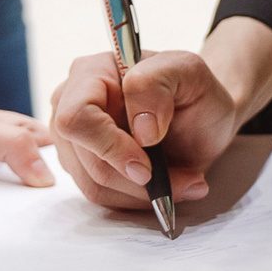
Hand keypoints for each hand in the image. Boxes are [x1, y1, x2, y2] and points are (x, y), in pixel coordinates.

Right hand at [49, 48, 240, 210]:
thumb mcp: (188, 71)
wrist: (200, 117)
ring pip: (94, 185)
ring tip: (184, 180)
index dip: (109, 147)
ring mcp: (74, 139)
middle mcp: (70, 104)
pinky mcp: (83, 167)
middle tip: (185, 179)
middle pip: (88, 159)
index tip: (147, 166)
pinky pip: (103, 196)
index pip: (77, 117)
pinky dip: (139, 198)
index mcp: (90, 72)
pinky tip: (168, 184)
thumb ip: (157, 85)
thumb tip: (140, 129)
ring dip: (143, 192)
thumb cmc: (192, 90)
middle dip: (138, 179)